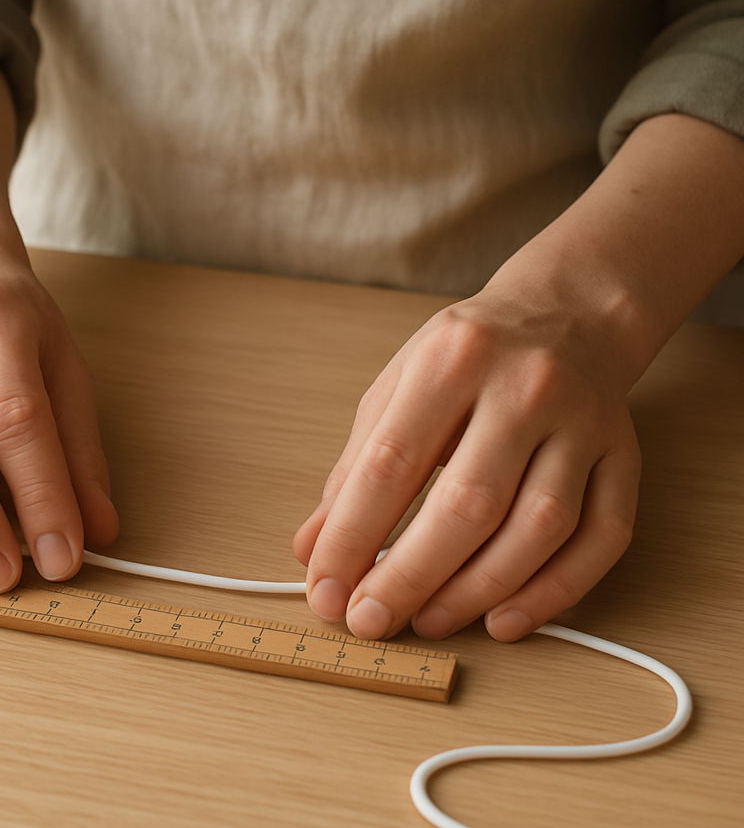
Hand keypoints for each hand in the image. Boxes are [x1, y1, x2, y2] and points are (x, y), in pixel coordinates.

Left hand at [293, 282, 640, 641]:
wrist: (565, 315)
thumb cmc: (468, 358)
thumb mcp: (398, 387)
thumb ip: (354, 467)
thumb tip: (315, 548)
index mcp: (452, 361)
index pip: (392, 462)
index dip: (353, 535)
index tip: (327, 589)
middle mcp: (525, 388)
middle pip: (469, 503)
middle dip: (410, 576)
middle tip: (369, 622)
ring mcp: (583, 424)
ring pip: (539, 528)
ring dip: (477, 591)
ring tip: (428, 621)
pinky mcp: (624, 457)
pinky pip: (600, 539)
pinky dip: (553, 593)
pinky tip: (503, 619)